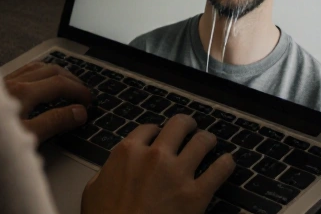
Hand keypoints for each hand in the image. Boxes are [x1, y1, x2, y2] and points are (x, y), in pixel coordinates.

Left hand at [3, 61, 91, 142]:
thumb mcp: (26, 137)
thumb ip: (53, 122)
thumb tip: (79, 112)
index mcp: (23, 92)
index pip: (59, 84)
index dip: (78, 91)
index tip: (88, 102)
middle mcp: (14, 82)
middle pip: (51, 71)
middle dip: (71, 80)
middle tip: (82, 93)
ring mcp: (4, 82)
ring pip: (37, 67)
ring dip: (55, 73)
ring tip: (67, 84)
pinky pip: (23, 70)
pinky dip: (39, 73)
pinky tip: (39, 81)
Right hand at [81, 114, 233, 213]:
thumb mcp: (93, 190)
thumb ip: (107, 171)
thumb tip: (112, 168)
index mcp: (128, 152)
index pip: (148, 128)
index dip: (156, 131)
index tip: (160, 136)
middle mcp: (155, 156)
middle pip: (178, 125)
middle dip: (186, 125)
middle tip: (190, 128)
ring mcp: (177, 174)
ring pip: (202, 141)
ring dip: (207, 140)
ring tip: (210, 143)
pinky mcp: (197, 195)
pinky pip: (220, 169)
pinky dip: (226, 164)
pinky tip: (227, 163)